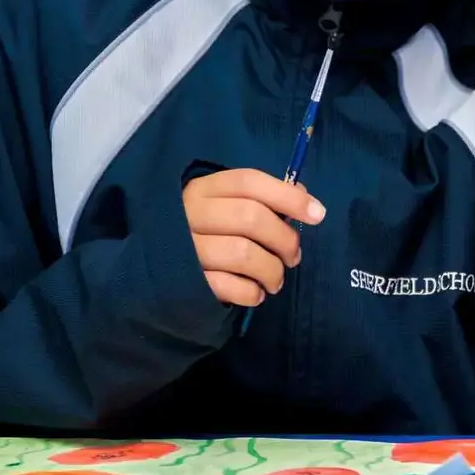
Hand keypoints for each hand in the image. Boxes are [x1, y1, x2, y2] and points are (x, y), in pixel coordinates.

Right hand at [181, 169, 324, 308]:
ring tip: (275, 280)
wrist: (156, 270)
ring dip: (271, 270)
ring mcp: (185, 248)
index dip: (288, 196)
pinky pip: (228, 286)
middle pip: (250, 217)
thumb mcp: (226, 207)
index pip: (249, 182)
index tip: (318, 214)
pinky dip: (252, 292)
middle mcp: (190, 213)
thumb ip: (262, 199)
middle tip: (293, 257)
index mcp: (204, 189)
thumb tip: (304, 197)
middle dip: (284, 239)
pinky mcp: (184, 282)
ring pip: (243, 253)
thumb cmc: (205, 234)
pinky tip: (256, 292)